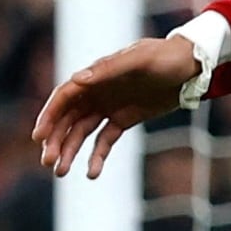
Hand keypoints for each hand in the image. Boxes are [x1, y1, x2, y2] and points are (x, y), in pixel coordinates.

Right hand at [33, 35, 204, 178]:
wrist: (191, 65)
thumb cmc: (165, 57)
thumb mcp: (140, 60)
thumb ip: (110, 70)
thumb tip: (78, 80)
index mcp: (96, 75)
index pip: (65, 97)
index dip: (50, 116)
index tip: (39, 137)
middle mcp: (97, 91)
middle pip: (68, 118)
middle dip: (56, 140)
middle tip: (48, 162)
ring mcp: (109, 106)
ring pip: (82, 132)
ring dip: (70, 151)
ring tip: (61, 173)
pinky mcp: (123, 119)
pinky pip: (104, 140)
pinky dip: (97, 156)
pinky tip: (91, 173)